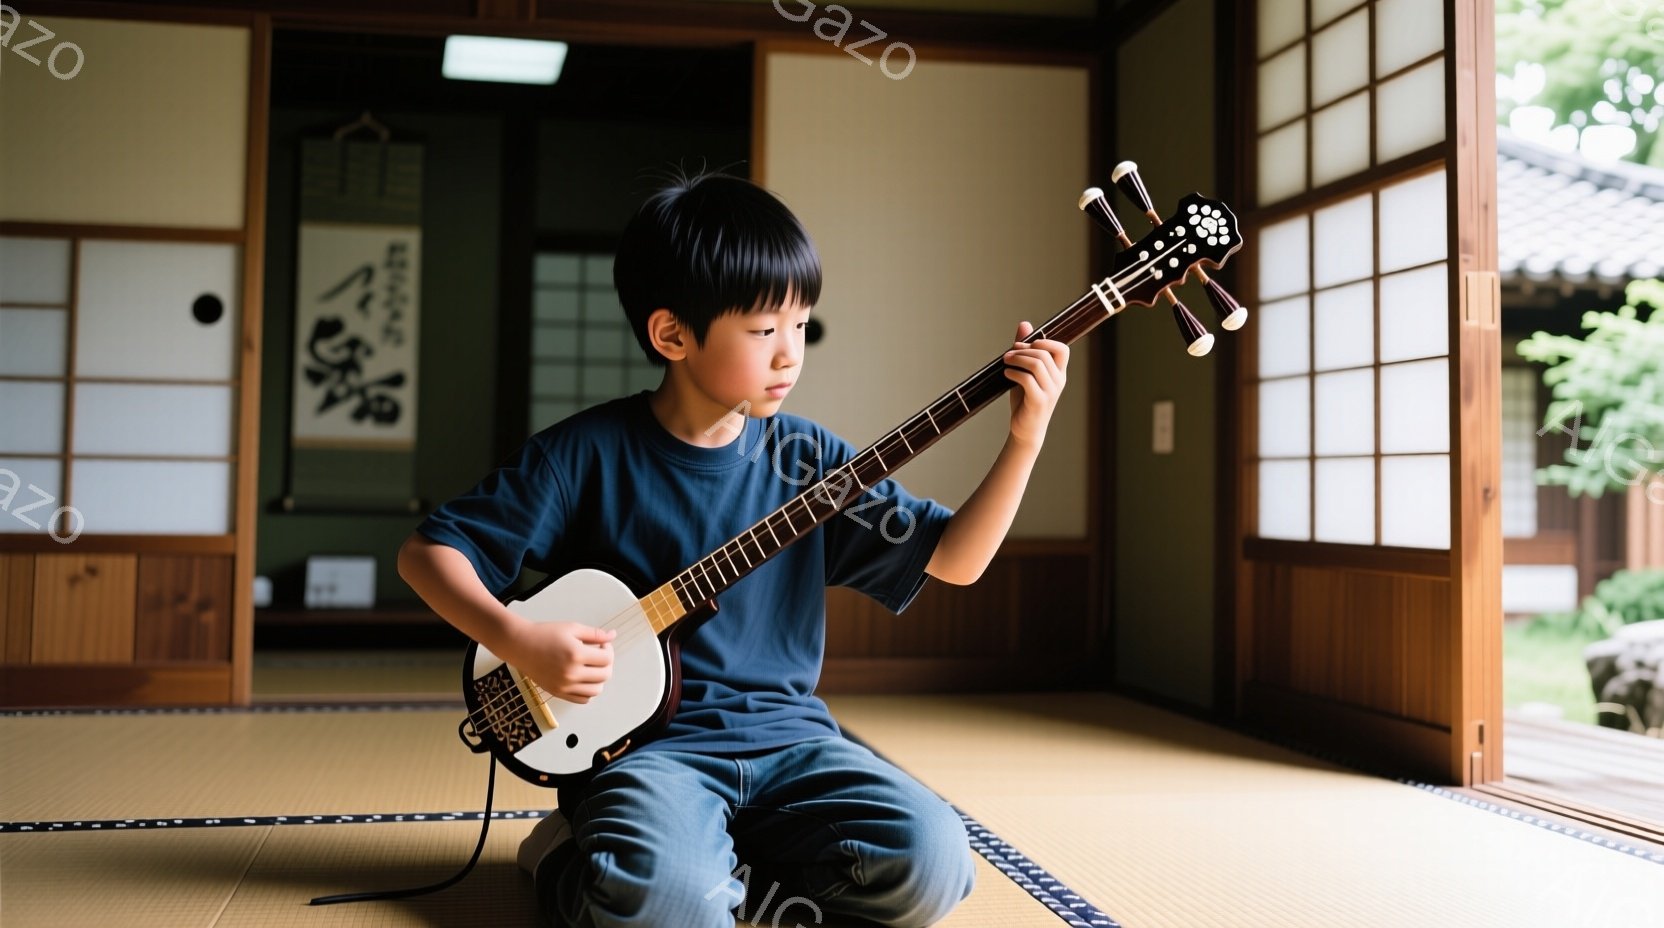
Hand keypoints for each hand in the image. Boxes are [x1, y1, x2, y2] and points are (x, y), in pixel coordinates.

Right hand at [501, 620, 616, 703]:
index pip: (607, 659)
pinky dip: (588, 691)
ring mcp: (564, 686)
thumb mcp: (572, 628)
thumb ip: (595, 633)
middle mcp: (571, 673)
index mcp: (576, 654)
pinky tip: (583, 678)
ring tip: (591, 667)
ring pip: (596, 691)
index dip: (608, 650)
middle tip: (598, 654)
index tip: (601, 645)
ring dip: (599, 679)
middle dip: (606, 664)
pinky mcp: (558, 693)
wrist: (520, 645)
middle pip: (605, 675)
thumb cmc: (544, 634)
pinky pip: (582, 699)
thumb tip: (613, 635)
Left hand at [1004, 320, 1067, 448]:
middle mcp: (1058, 381)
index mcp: (1059, 373)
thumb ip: (1026, 349)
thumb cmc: (1025, 400)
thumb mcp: (1025, 372)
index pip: (1062, 349)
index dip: (1045, 341)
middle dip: (1022, 349)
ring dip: (1017, 359)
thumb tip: (1024, 324)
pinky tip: (1006, 374)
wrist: (1025, 430)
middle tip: (1007, 354)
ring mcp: (1050, 392)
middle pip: (1044, 354)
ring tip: (1005, 361)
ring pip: (1037, 364)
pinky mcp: (1039, 401)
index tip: (1025, 344)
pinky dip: (1014, 373)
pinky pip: (1027, 379)